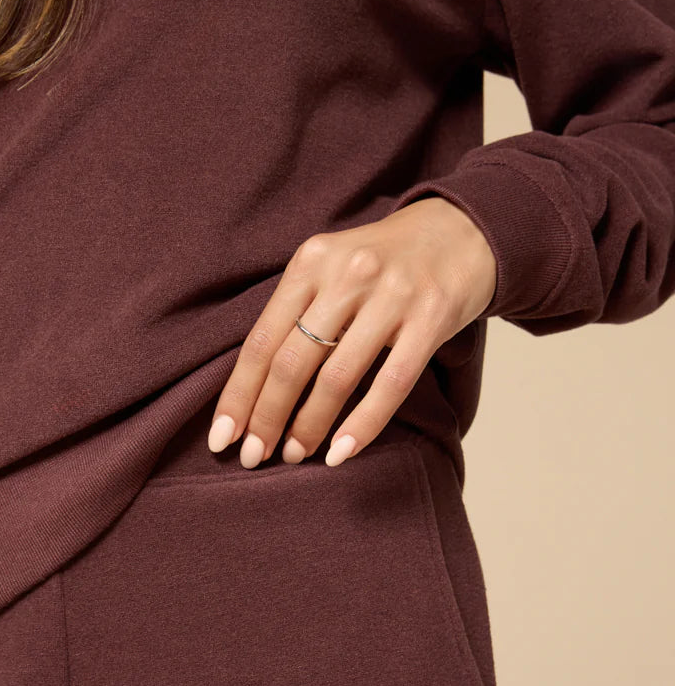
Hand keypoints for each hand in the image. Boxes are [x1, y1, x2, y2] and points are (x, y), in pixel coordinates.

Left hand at [207, 196, 496, 466]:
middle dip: (266, 418)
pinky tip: (341, 453)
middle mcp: (346, 274)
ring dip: (309, 426)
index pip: (261, 341)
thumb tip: (252, 391)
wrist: (463, 229)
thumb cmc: (383, 263)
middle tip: (252, 456)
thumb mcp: (331, 269)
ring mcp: (392, 295)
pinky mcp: (432, 317)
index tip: (221, 438)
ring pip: (336, 377)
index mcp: (310, 262)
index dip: (238, 395)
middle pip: (291, 362)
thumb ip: (296, 313)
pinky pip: (391, 384)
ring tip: (293, 455)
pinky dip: (362, 425)